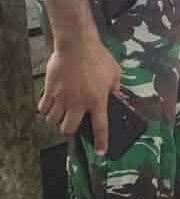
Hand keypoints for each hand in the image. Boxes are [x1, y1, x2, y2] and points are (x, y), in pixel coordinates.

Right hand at [39, 37, 121, 155]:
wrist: (77, 45)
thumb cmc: (98, 57)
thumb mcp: (115, 73)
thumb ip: (115, 88)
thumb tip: (117, 97)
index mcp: (97, 100)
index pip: (100, 126)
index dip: (101, 142)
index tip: (101, 153)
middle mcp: (78, 103)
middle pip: (69, 129)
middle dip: (70, 130)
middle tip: (72, 124)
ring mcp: (62, 98)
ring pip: (53, 120)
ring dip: (56, 120)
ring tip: (61, 114)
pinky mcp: (50, 91)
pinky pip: (43, 108)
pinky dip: (45, 110)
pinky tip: (50, 104)